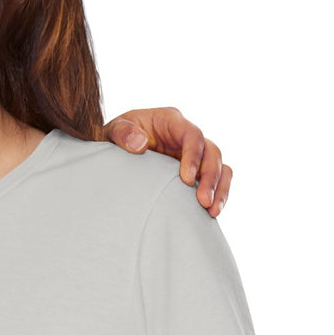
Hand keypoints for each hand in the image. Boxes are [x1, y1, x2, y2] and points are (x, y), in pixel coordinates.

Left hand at [106, 108, 231, 216]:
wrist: (116, 150)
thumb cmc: (117, 136)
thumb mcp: (113, 130)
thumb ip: (123, 133)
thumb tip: (140, 145)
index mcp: (171, 121)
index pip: (192, 134)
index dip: (194, 156)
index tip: (187, 180)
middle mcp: (187, 136)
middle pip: (211, 152)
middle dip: (210, 177)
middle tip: (203, 201)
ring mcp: (194, 154)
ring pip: (219, 167)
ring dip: (219, 188)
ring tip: (212, 211)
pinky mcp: (196, 170)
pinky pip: (216, 180)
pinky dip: (217, 195)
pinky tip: (210, 213)